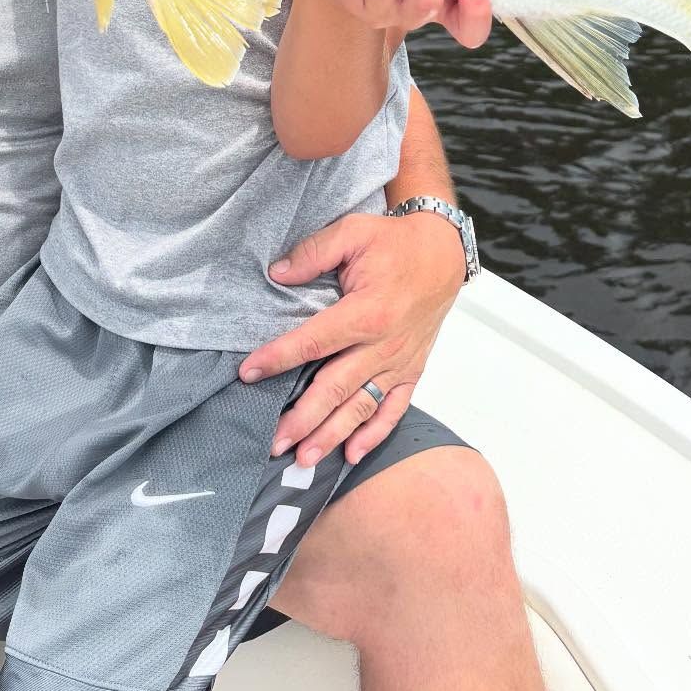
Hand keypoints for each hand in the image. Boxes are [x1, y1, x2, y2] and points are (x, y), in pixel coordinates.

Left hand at [240, 208, 464, 465]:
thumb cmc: (396, 243)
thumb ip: (313, 252)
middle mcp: (384, 344)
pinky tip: (351, 454)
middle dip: (303, 418)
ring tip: (304, 458)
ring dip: (332, 435)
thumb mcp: (353, 231)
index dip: (279, 357)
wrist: (443, 254)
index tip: (248, 373)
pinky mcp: (412, 370)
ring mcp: (399, 362)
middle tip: (274, 442)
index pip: (314, 341)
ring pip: (361, 406)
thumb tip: (277, 273)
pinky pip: (393, 409)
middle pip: (335, 387)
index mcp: (367, 311)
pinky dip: (374, 434)